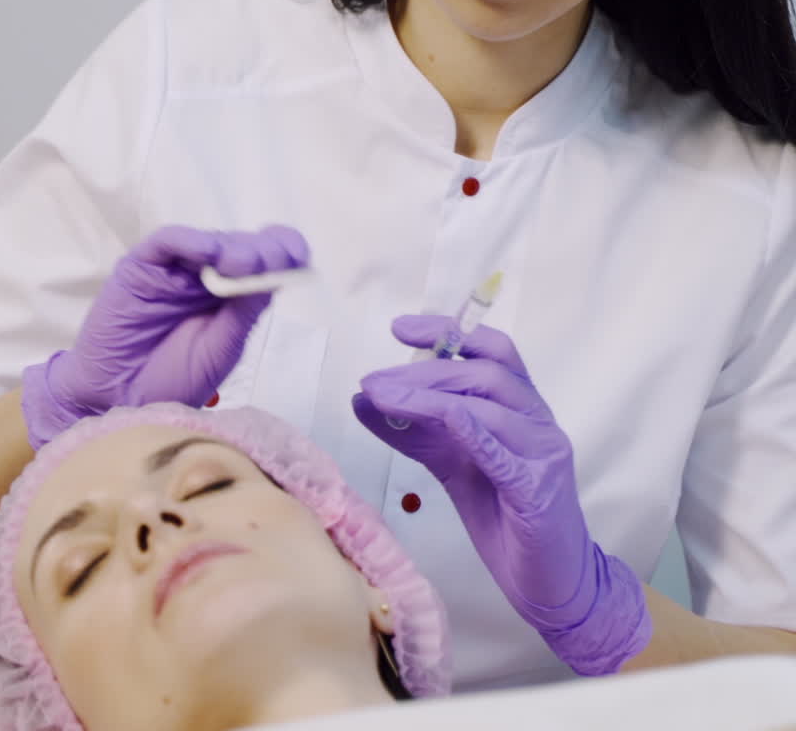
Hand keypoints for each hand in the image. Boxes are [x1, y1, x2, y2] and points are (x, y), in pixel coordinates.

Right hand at [22, 224, 308, 447]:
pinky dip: (188, 241)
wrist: (118, 400)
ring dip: (230, 246)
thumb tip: (276, 275)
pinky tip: (207, 251)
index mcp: (229, 295)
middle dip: (260, 251)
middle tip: (272, 261)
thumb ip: (243, 313)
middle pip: (239, 247)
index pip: (262, 261)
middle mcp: (204, 275)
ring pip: (207, 241)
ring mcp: (173, 268)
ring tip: (243, 262)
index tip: (299, 257)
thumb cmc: (171, 379)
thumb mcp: (220, 350)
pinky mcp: (140, 266)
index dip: (281, 251)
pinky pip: (166, 243)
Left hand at [352, 315, 650, 675]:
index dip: (448, 331)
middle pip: (484, 373)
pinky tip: (441, 417)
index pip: (492, 350)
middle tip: (374, 380)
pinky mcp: (538, 491)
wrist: (549, 582)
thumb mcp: (449, 463)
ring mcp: (543, 454)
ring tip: (383, 398)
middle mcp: (537, 421)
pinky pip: (504, 453)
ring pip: (489, 406)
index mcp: (520, 407)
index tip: (399, 328)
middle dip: (423, 370)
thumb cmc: (502, 516)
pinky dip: (471, 429)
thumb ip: (412, 430)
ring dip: (429, 396)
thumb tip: (362, 398)